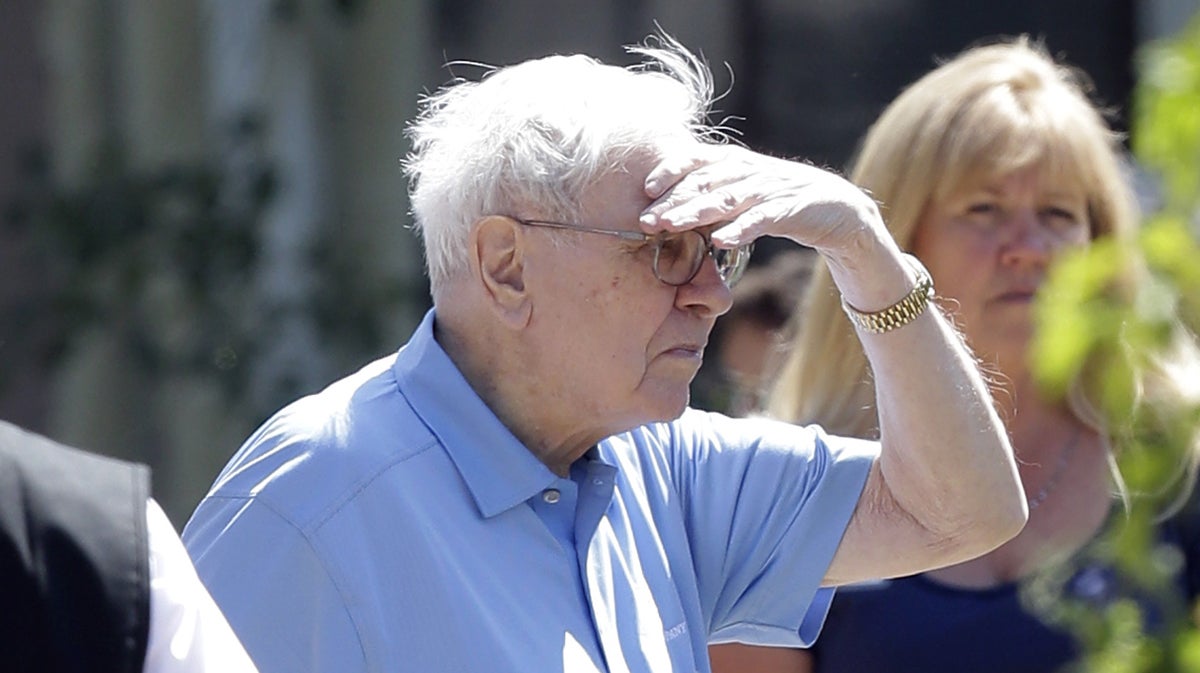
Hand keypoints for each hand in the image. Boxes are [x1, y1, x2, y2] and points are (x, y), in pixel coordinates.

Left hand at [640, 144, 884, 261]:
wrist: (839, 211)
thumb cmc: (779, 203)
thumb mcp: (743, 193)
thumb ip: (711, 194)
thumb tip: (666, 205)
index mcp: (736, 162)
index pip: (698, 160)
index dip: (671, 171)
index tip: (645, 189)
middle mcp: (750, 171)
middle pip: (705, 182)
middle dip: (674, 200)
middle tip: (647, 219)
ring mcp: (771, 188)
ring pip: (727, 198)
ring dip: (696, 213)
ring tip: (671, 226)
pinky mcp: (791, 209)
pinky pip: (761, 219)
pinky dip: (740, 229)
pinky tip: (721, 241)